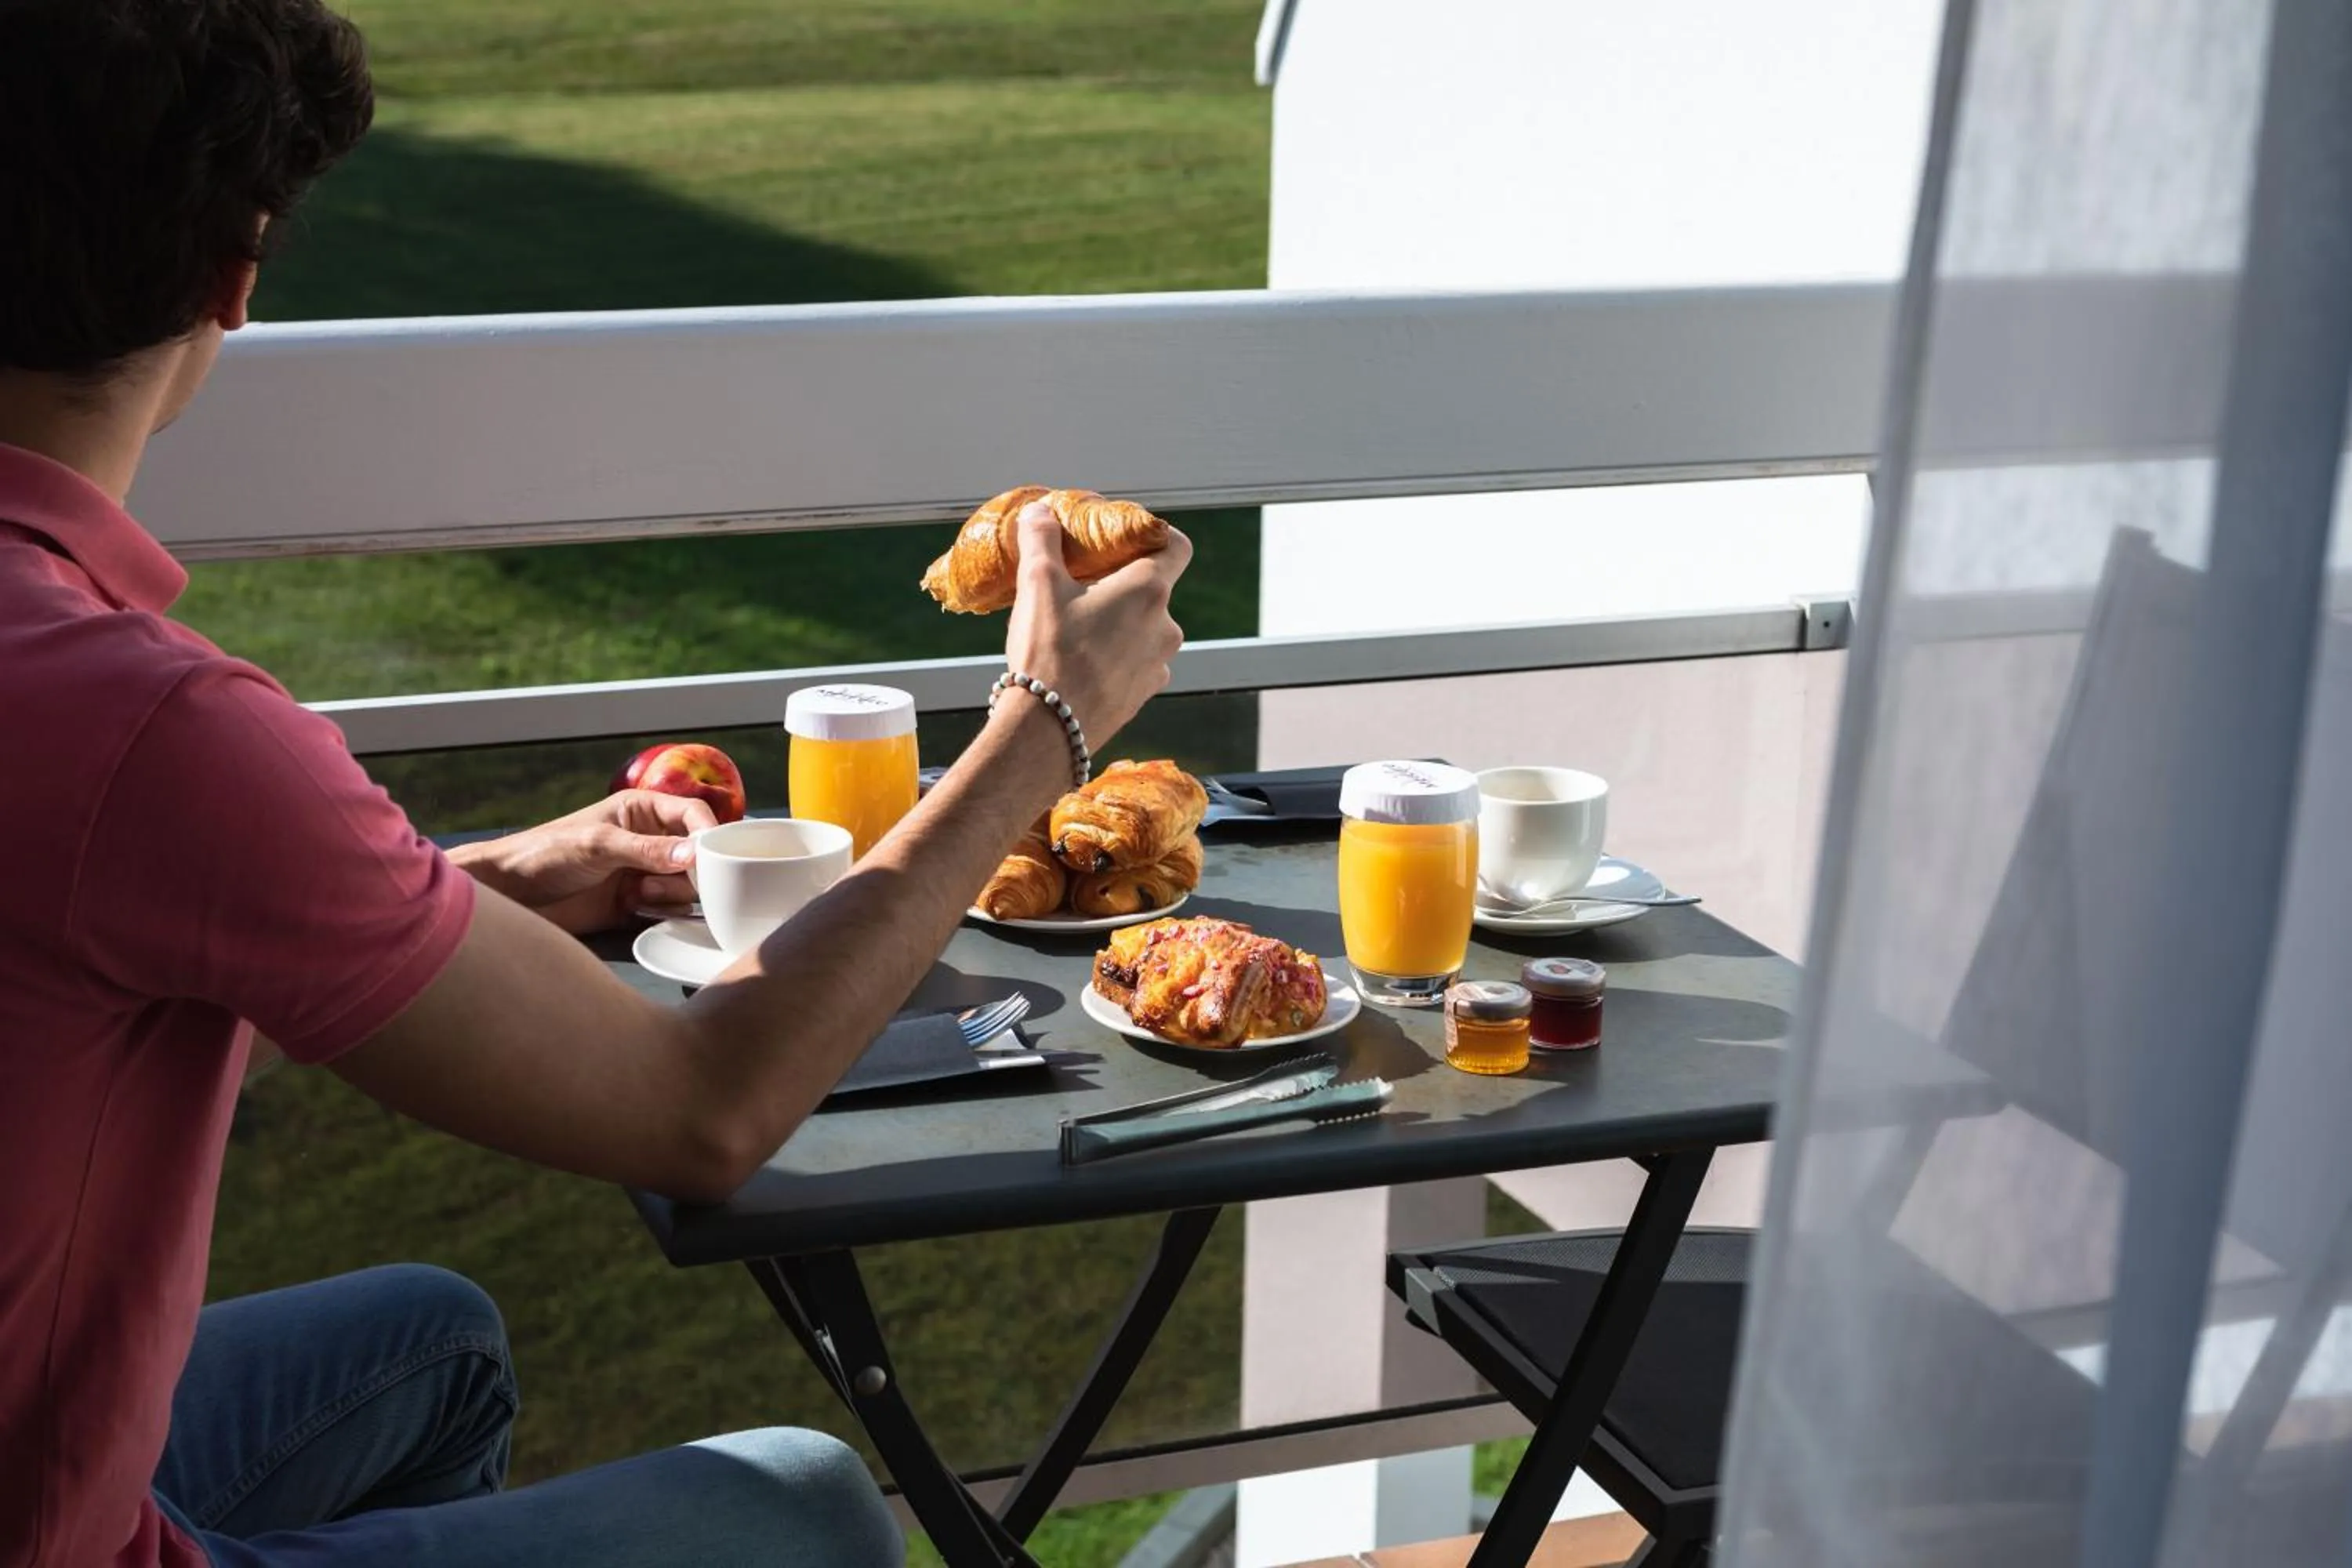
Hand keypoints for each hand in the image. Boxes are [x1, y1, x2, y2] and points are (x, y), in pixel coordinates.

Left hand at [449, 790, 713, 934]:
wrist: (511, 896)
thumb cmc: (543, 854)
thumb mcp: (597, 845)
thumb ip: (647, 850)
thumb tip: (695, 854)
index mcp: (641, 811)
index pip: (693, 813)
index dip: (710, 832)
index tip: (717, 857)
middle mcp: (648, 840)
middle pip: (698, 853)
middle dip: (690, 870)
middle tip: (663, 880)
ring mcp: (644, 873)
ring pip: (687, 884)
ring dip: (671, 893)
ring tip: (639, 895)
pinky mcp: (636, 904)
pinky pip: (669, 909)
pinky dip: (662, 912)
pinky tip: (635, 909)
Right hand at [1002, 500, 1190, 744]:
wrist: (1048, 730)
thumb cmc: (1049, 651)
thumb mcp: (1038, 584)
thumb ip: (1041, 540)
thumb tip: (1040, 512)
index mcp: (1149, 589)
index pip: (1177, 545)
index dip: (1156, 536)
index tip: (1126, 541)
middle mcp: (1166, 625)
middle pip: (1154, 589)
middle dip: (1121, 585)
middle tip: (1083, 587)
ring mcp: (1160, 663)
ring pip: (1144, 628)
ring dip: (1118, 624)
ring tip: (1076, 630)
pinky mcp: (1145, 693)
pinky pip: (1136, 662)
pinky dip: (1116, 657)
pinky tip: (1081, 663)